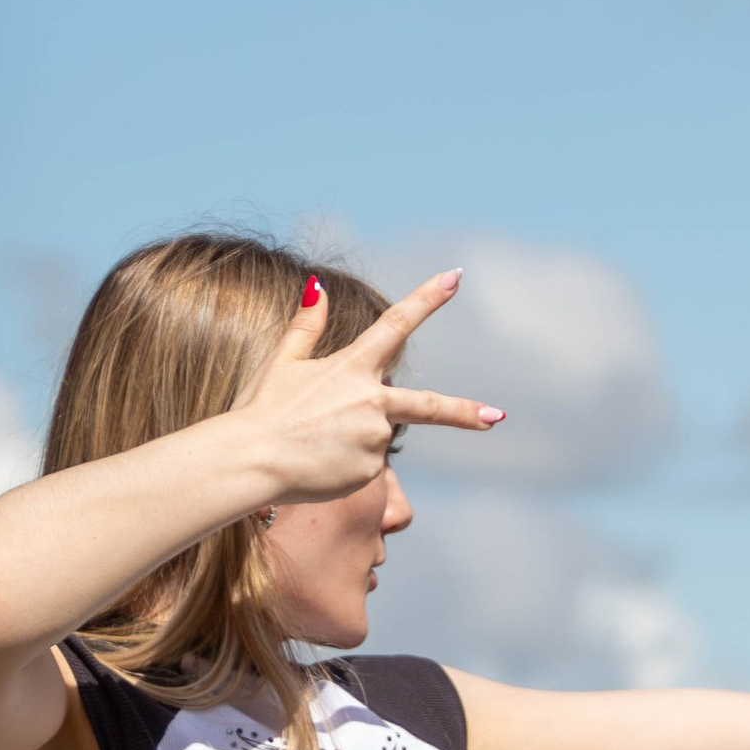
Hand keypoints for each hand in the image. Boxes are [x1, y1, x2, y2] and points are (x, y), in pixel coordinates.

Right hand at [231, 271, 504, 502]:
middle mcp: (372, 401)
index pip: (396, 323)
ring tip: (314, 445)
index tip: (456, 277)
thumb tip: (319, 287)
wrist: (251, 460)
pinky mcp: (368, 472)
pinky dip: (347, 465)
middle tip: (498, 416)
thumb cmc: (260, 410)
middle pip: (428, 405)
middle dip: (465, 411)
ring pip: (377, 436)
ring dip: (354, 439)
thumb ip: (306, 327)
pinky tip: (317, 466)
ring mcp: (374, 439)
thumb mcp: (282, 363)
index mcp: (353, 367)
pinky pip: (365, 467)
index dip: (428, 298)